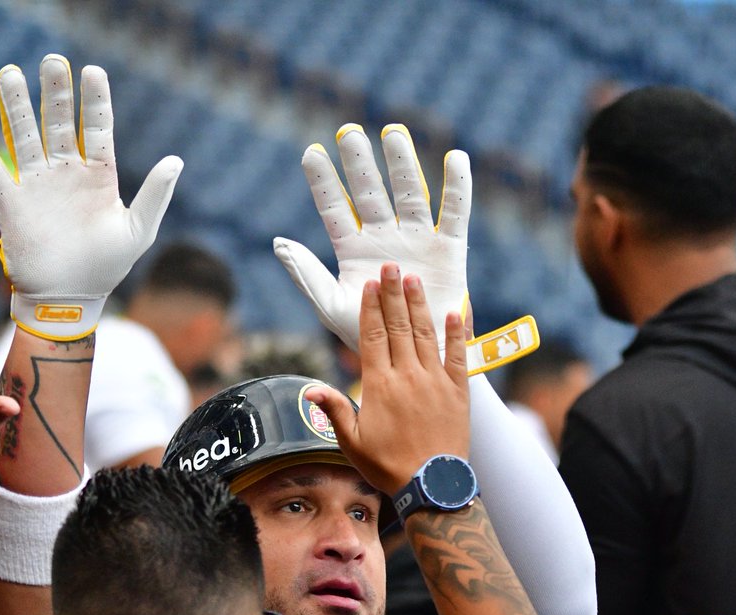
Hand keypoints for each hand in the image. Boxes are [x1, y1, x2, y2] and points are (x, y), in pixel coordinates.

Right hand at [0, 54, 181, 340]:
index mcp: (99, 176)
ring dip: (16, 106)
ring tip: (11, 73)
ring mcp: (38, 184)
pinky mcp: (12, 201)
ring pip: (24, 135)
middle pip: (59, 122)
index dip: (95, 101)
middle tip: (53, 62)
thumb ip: (155, 196)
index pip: (98, 128)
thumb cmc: (107, 268)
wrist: (70, 300)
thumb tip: (176, 161)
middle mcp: (66, 173)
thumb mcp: (138, 232)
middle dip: (55, 93)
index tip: (93, 71)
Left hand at [274, 123, 469, 353]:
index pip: (335, 209)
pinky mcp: (449, 249)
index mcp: (354, 250)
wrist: (415, 361)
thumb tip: (277, 243)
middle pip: (371, 192)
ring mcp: (417, 240)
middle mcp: (385, 237)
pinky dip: (458, 186)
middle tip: (349, 132)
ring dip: (402, 164)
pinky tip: (455, 157)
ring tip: (393, 134)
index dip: (323, 182)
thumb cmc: (371, 337)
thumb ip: (307, 275)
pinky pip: (455, 213)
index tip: (311, 153)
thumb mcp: (332, 307)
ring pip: (410, 193)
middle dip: (360, 163)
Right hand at [307, 262, 468, 496]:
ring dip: (419, 305)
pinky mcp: (458, 391)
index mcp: (379, 386)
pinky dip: (457, 333)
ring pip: (425, 334)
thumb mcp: (352, 442)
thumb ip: (334, 410)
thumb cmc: (387, 466)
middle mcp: (407, 376)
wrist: (431, 485)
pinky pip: (459, 355)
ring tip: (414, 280)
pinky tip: (454, 312)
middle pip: (398, 326)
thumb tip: (311, 388)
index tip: (370, 284)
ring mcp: (435, 381)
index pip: (373, 336)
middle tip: (391, 266)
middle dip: (393, 294)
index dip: (371, 307)